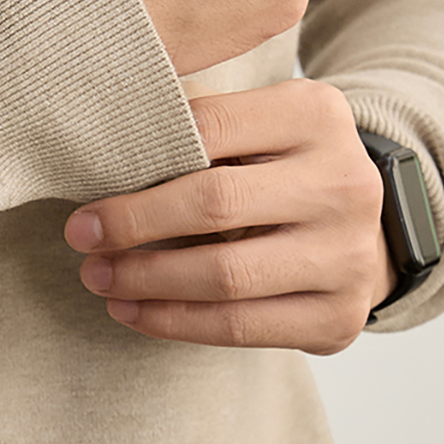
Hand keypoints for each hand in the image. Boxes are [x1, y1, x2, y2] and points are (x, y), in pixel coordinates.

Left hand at [64, 81, 394, 353]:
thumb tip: (97, 146)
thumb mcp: (257, 124)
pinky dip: (175, 323)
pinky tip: (134, 313)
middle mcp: (345, 183)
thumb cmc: (280, 170)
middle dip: (135, 226)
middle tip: (81, 240)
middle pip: (215, 205)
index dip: (139, 163)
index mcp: (316, 115)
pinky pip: (240, 328)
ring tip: (99, 278)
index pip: (210, 127)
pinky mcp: (340, 316)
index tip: (87, 197)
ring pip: (224, 277)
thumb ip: (196, 123)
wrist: (362, 231)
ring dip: (146, 282)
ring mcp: (349, 255)